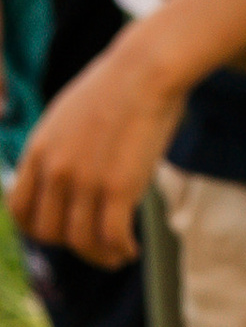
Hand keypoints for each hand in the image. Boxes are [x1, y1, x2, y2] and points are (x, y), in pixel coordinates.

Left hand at [8, 29, 186, 265]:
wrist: (145, 70)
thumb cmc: (117, 88)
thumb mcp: (68, 115)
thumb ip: (58, 148)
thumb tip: (65, 172)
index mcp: (38, 151)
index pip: (19, 210)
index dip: (38, 229)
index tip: (62, 232)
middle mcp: (55, 170)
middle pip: (48, 232)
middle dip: (71, 245)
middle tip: (95, 245)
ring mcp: (84, 180)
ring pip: (80, 241)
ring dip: (99, 256)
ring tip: (116, 256)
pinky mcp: (118, 187)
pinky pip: (110, 237)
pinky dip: (120, 251)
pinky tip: (131, 250)